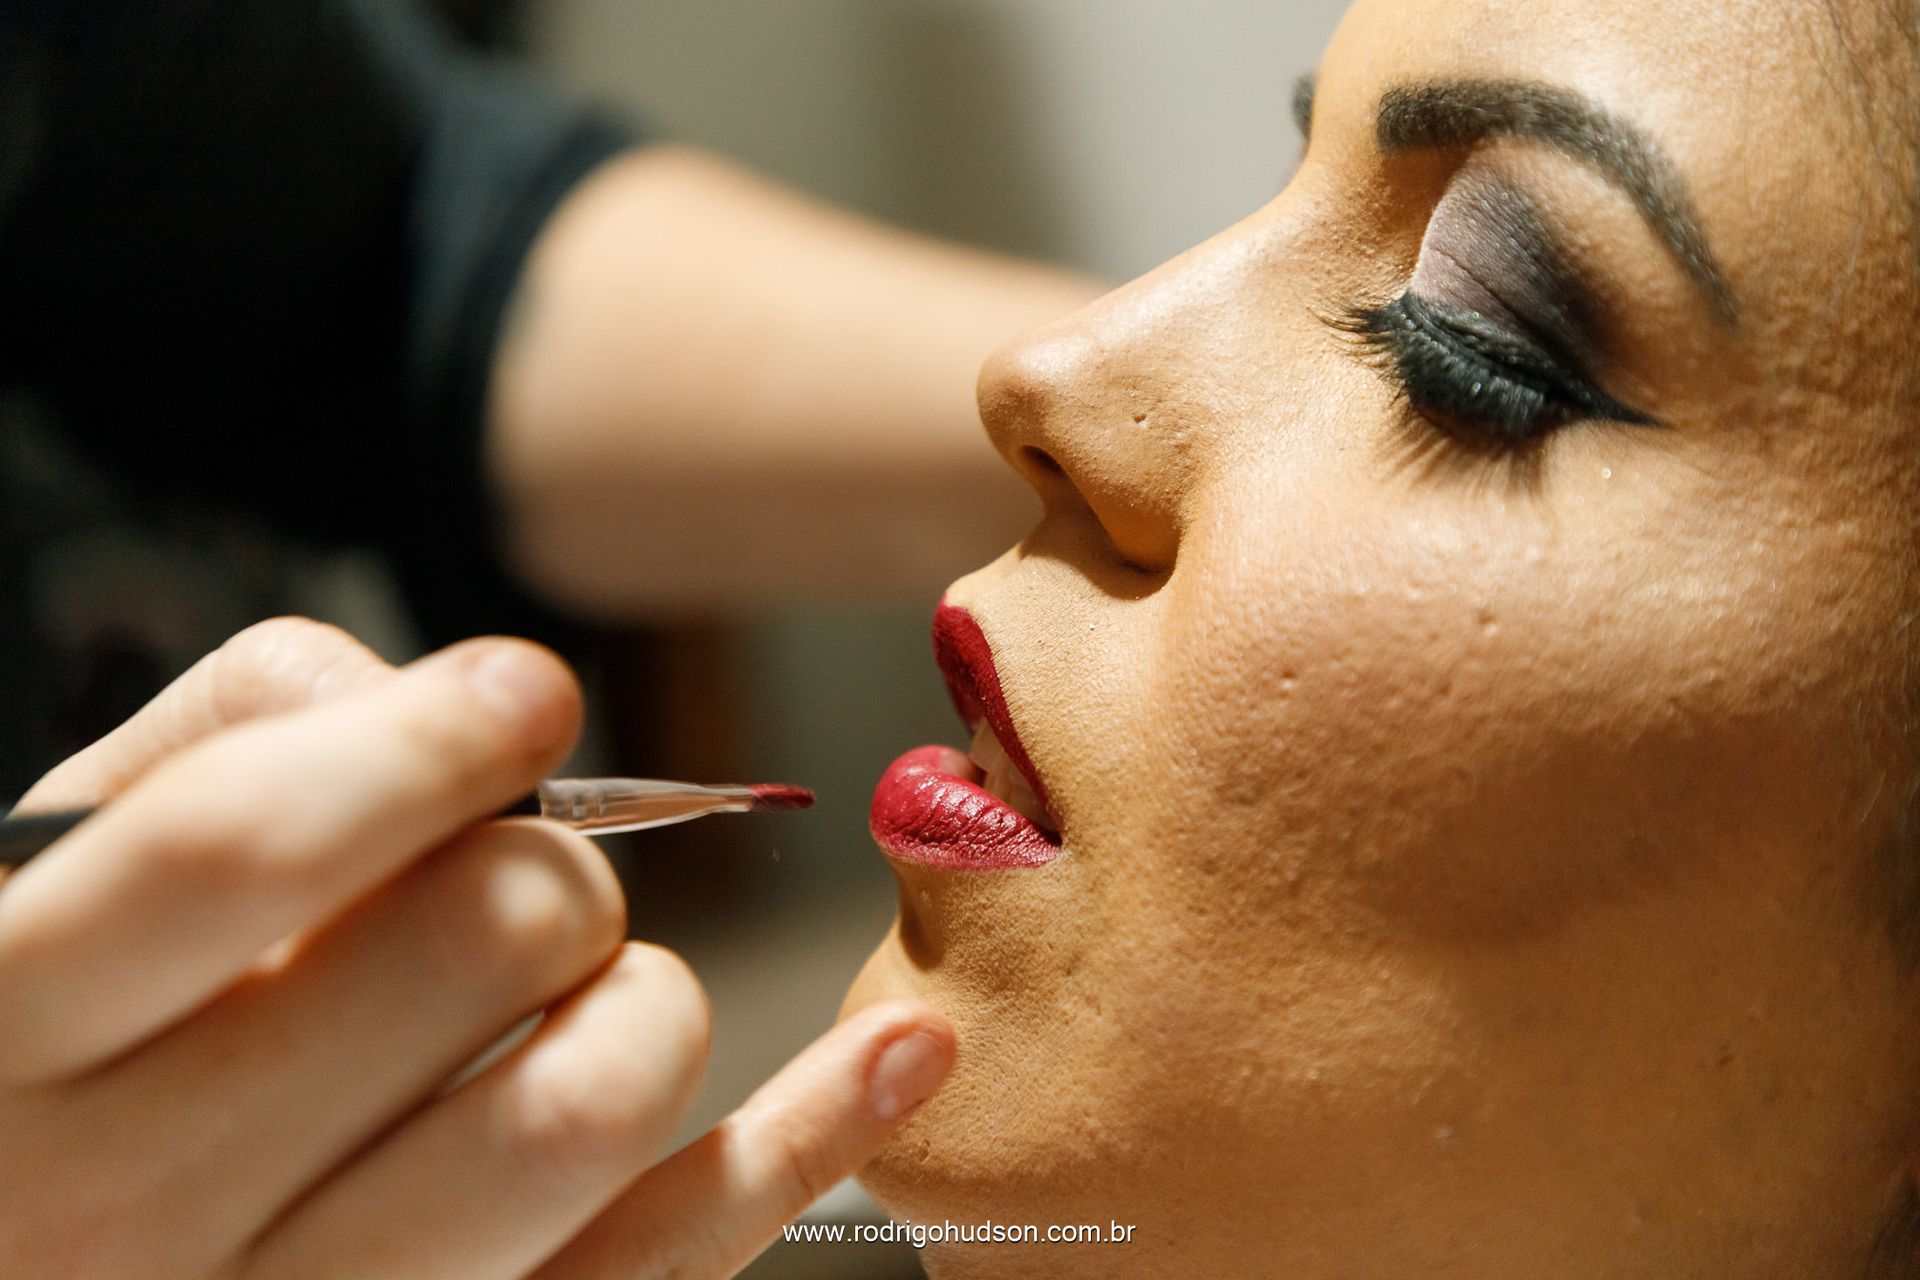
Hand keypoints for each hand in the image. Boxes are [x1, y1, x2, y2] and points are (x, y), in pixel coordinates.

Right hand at [0, 617, 952, 1278]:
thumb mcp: (64, 866)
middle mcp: (128, 1204)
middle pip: (464, 950)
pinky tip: (901, 1054)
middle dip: (550, 870)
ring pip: (584, 1110)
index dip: (426, 742)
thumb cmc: (71, 1028)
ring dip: (643, 999)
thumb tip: (475, 710)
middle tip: (525, 878)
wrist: (53, 1246)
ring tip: (582, 989)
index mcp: (8, 1027)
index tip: (531, 692)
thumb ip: (241, 741)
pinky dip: (807, 1144)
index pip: (244, 848)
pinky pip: (661, 1263)